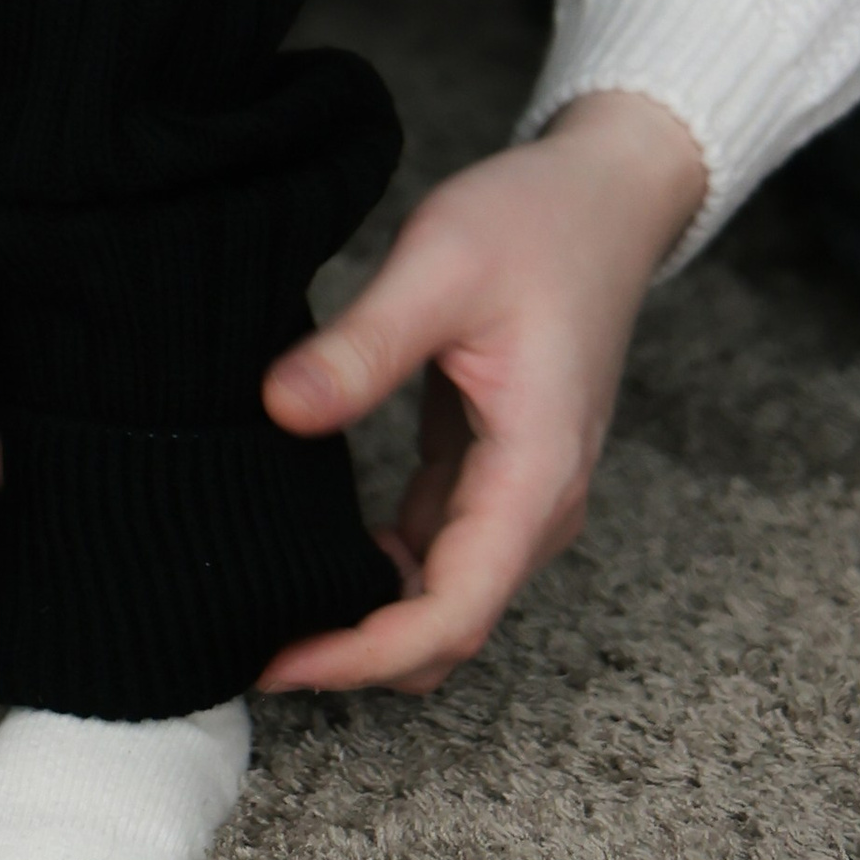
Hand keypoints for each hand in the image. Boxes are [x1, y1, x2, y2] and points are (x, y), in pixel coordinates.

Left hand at [254, 90, 708, 692]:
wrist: (606, 197)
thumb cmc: (535, 223)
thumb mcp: (438, 267)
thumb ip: (363, 347)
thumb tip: (279, 411)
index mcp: (535, 473)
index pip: (453, 612)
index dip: (365, 653)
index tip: (281, 661)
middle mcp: (539, 503)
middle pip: (449, 626)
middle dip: (358, 653)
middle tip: (252, 642)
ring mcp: (521, 490)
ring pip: (445, 595)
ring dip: (369, 617)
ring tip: (270, 602)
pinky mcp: (497, 467)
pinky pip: (442, 550)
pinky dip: (385, 569)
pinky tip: (318, 546)